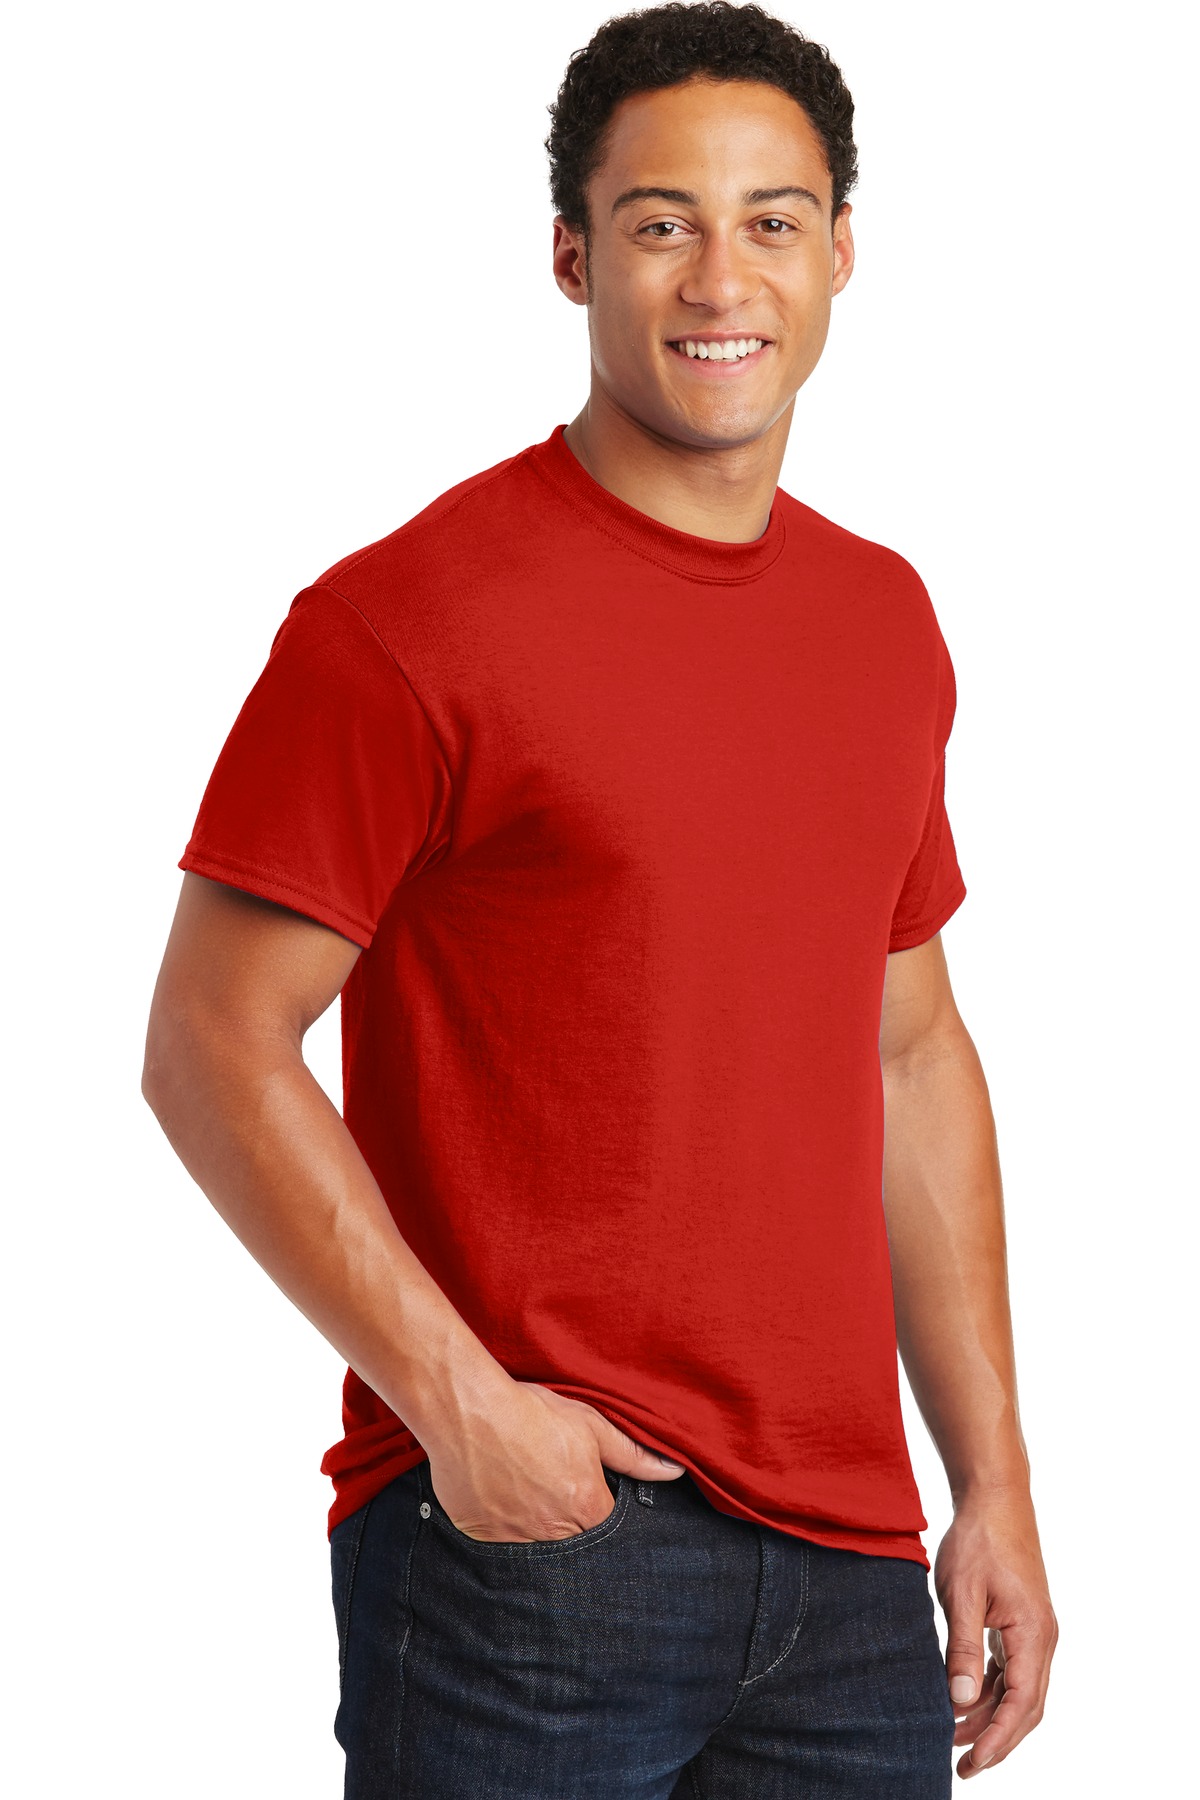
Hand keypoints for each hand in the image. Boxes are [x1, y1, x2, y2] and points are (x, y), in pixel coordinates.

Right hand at [424, 1377, 687, 1542]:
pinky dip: (504, 1527)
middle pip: (574, 1542)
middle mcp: (552, 1531)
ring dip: (537, 1527)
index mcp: (585, 1506)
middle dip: (571, 1524)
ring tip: (526, 1492)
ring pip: (537, 1547)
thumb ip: (633, 1455)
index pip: (608, 1529)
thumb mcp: (589, 1425)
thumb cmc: (531, 1413)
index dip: (601, 1510)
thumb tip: (675, 1471)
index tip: (588, 1493)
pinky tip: (499, 1497)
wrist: (469, 1410)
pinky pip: (500, 1546)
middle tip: (553, 1491)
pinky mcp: (481, 1536)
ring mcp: (514, 1539)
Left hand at [934, 1487, 1057, 1778]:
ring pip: (1017, 1689)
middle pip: (1025, 1706)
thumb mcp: (962, 1595)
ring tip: (952, 1734)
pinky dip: (990, 1688)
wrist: (994, 1497)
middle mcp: (1042, 1638)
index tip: (972, 1763)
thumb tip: (959, 1701)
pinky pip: (1010, 1667)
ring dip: (990, 1715)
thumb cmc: (978, 1540)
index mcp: (1033, 1635)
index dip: (997, 1739)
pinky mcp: (1022, 1621)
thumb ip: (961, 1648)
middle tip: (962, 1765)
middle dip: (996, 1739)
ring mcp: (1034, 1630)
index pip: (1021, 1704)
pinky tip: (963, 1698)